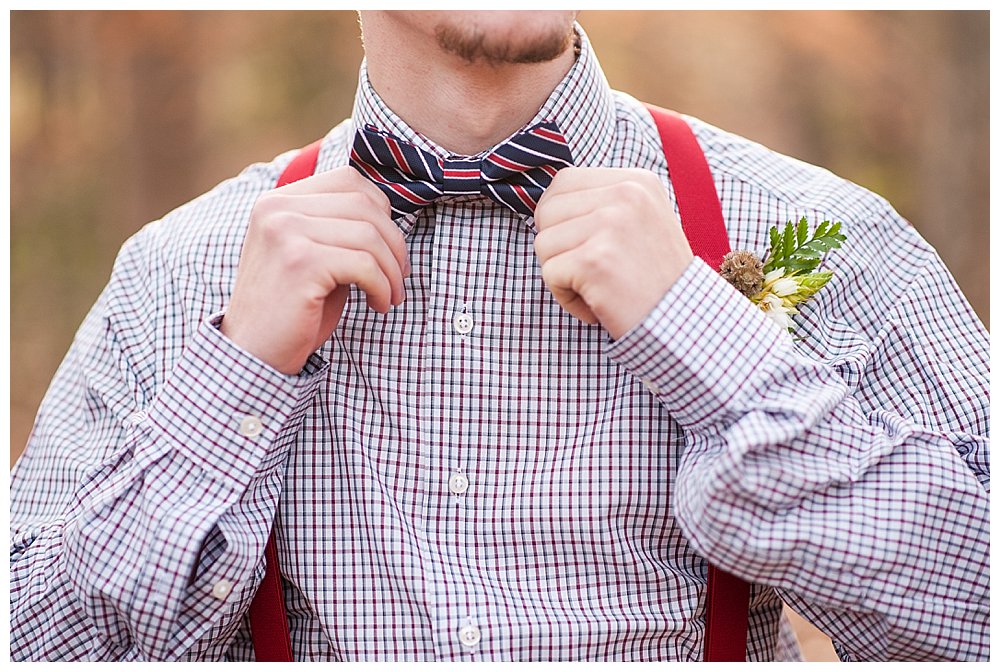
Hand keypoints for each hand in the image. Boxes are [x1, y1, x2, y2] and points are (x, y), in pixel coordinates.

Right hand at [221, 167, 409, 374]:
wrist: (254, 354)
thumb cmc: (292, 309)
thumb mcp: (313, 256)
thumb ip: (339, 229)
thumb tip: (390, 216)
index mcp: (278, 201)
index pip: (349, 180)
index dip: (382, 212)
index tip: (388, 249)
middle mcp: (278, 209)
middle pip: (365, 204)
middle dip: (394, 243)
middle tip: (398, 278)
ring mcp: (286, 233)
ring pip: (370, 235)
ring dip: (392, 270)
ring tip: (389, 295)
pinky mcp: (300, 263)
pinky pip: (365, 265)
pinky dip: (382, 286)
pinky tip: (377, 304)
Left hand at [533, 167, 693, 339]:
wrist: (686, 322)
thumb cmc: (656, 280)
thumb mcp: (642, 223)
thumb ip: (603, 204)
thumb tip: (548, 201)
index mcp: (636, 182)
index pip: (564, 182)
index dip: (559, 218)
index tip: (583, 245)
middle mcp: (625, 195)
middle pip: (547, 211)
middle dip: (557, 247)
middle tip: (592, 271)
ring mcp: (610, 225)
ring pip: (543, 243)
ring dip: (562, 274)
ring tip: (599, 286)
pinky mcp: (594, 260)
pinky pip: (549, 274)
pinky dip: (567, 298)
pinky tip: (599, 303)